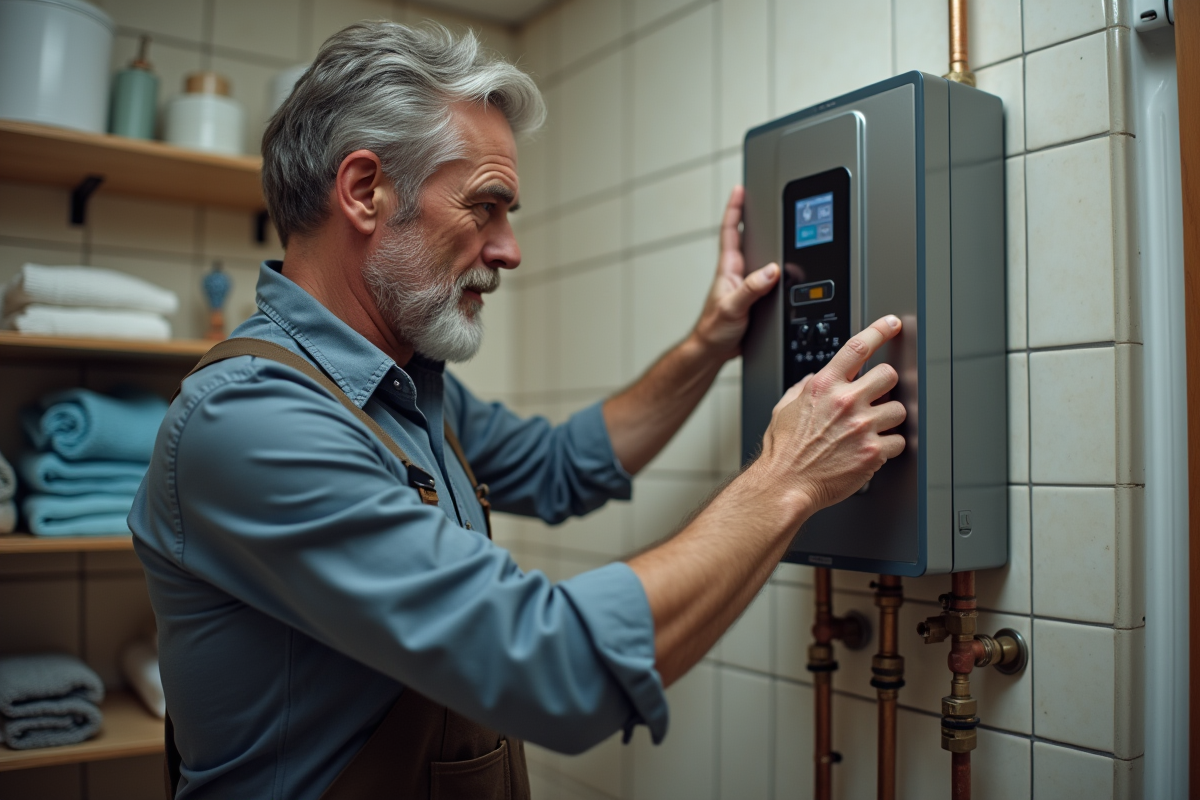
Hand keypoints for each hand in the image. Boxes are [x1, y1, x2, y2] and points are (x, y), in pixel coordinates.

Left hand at [691, 186, 779, 359]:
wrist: (712, 352)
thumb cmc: (714, 331)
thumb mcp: (733, 308)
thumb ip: (751, 289)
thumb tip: (771, 271)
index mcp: (728, 269)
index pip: (731, 231)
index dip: (735, 209)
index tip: (739, 190)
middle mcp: (734, 273)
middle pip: (743, 237)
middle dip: (748, 216)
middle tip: (755, 197)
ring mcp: (741, 284)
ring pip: (754, 256)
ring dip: (761, 240)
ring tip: (771, 222)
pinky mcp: (749, 298)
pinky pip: (761, 276)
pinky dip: (771, 267)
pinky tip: (780, 267)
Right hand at [759, 315, 906, 509]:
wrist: (785, 484)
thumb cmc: (783, 451)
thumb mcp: (784, 408)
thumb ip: (803, 388)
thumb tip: (814, 378)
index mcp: (824, 386)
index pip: (858, 347)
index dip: (879, 330)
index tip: (891, 324)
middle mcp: (846, 402)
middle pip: (888, 375)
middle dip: (885, 386)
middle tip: (876, 397)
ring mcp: (862, 427)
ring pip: (899, 410)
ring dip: (888, 419)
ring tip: (872, 429)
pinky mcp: (873, 452)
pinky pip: (899, 441)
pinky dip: (889, 447)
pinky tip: (873, 450)